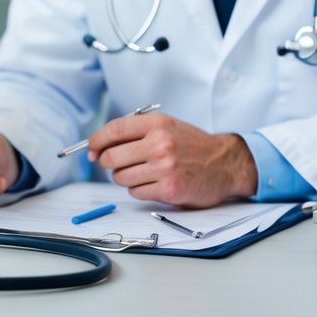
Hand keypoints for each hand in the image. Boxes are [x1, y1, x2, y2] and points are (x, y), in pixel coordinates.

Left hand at [86, 114, 257, 207]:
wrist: (225, 163)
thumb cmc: (192, 145)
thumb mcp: (167, 127)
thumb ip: (136, 132)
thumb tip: (98, 147)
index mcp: (157, 124)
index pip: (114, 130)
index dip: (96, 141)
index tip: (91, 149)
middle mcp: (160, 144)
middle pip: (111, 157)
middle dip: (108, 163)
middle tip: (118, 164)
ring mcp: (165, 168)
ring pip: (121, 177)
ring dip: (125, 178)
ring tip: (143, 173)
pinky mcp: (169, 190)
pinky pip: (136, 192)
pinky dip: (140, 190)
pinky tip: (155, 183)